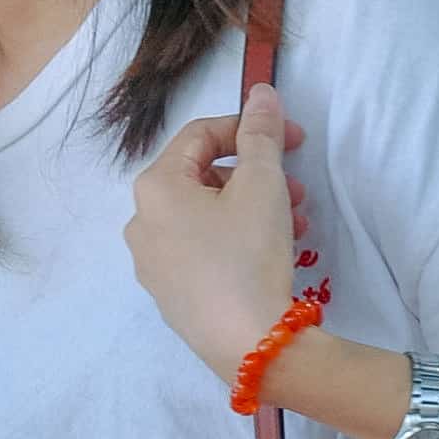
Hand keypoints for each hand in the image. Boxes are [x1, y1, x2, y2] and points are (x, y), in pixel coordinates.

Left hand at [124, 80, 310, 390]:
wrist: (248, 344)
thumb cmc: (249, 254)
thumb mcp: (262, 184)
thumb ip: (261, 133)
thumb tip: (260, 94)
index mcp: (155, 188)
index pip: (200, 135)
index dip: (249, 127)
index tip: (294, 139)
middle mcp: (141, 223)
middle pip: (201, 176)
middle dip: (255, 174)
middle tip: (297, 188)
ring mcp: (152, 264)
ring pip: (205, 216)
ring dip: (252, 207)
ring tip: (296, 222)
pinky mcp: (170, 296)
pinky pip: (202, 250)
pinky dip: (236, 238)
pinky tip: (273, 252)